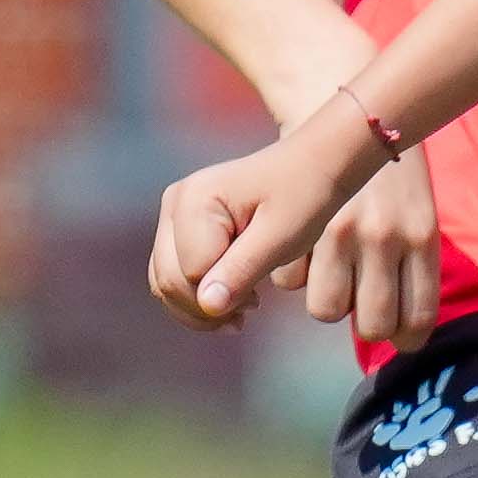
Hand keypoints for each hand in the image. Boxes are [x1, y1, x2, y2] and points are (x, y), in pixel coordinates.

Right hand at [147, 117, 374, 330]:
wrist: (311, 167)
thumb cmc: (303, 198)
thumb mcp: (280, 238)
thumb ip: (241, 270)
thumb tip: (208, 305)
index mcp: (196, 201)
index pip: (192, 275)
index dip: (222, 298)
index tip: (258, 302)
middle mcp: (175, 203)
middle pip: (170, 280)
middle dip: (206, 308)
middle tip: (251, 310)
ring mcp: (174, 213)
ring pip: (166, 281)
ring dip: (199, 306)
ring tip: (243, 308)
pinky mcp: (180, 225)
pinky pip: (173, 273)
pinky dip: (196, 294)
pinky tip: (230, 300)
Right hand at [300, 148, 442, 341]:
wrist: (350, 119)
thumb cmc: (393, 180)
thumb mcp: (419, 218)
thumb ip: (413, 272)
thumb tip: (401, 338)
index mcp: (420, 237)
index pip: (418, 320)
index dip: (405, 337)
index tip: (398, 332)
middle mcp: (382, 236)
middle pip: (372, 326)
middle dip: (366, 321)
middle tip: (364, 299)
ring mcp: (338, 231)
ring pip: (326, 309)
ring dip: (329, 299)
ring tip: (333, 271)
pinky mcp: (299, 224)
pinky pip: (290, 280)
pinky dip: (295, 273)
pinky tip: (306, 249)